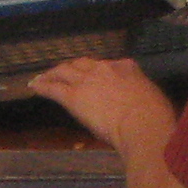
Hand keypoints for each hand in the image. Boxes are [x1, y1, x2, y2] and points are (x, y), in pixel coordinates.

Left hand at [33, 55, 177, 158]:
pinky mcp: (73, 95)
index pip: (108, 65)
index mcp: (126, 68)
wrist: (142, 123)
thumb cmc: (154, 117)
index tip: (95, 76)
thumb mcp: (152, 98)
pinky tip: (34, 86)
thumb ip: (141, 96)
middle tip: (63, 72)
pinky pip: (53, 87)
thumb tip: (140, 103)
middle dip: (72, 67)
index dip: (98, 71)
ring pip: (64, 71)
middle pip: (82, 64)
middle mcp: (104, 68)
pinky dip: (42, 85)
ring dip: (52, 73)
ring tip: (43, 77)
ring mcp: (87, 80)